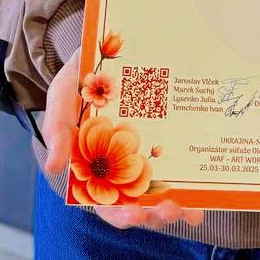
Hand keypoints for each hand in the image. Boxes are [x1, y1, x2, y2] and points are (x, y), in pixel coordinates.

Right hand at [43, 49, 204, 230]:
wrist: (111, 44)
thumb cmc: (82, 75)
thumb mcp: (63, 94)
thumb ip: (57, 127)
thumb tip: (54, 166)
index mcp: (95, 163)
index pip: (105, 201)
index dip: (119, 214)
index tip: (134, 215)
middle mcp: (123, 163)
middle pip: (139, 202)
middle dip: (154, 214)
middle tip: (168, 210)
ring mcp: (148, 151)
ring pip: (162, 190)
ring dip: (177, 206)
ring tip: (190, 210)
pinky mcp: (168, 135)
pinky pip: (182, 164)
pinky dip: (192, 181)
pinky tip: (205, 190)